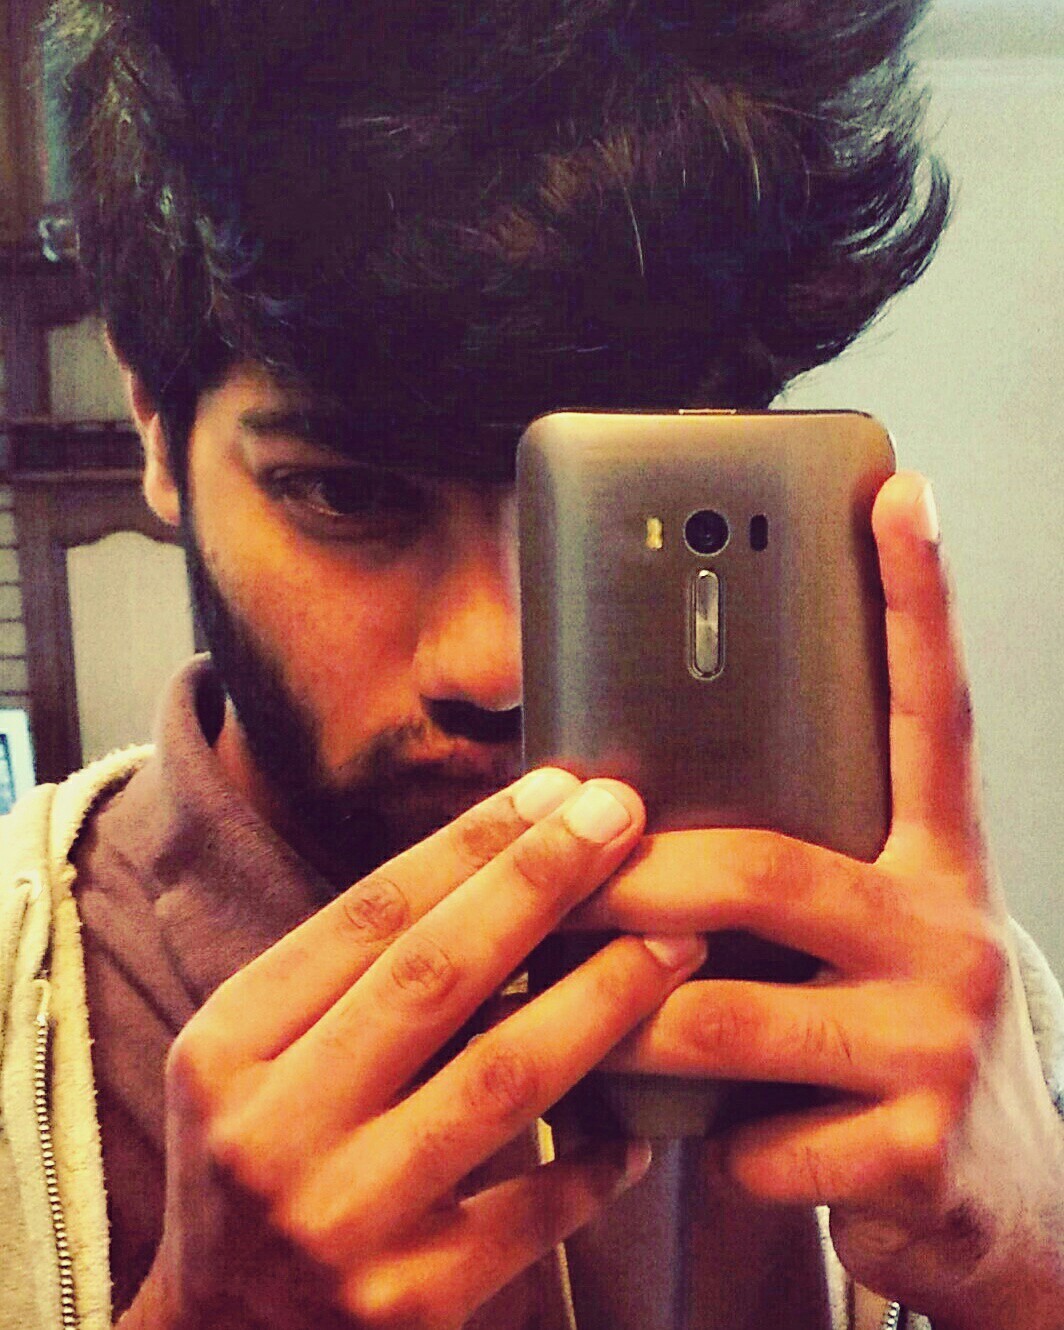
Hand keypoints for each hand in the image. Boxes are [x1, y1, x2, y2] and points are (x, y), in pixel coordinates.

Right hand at [122, 774, 704, 1329]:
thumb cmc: (255, 1168)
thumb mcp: (254, 1062)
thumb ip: (351, 982)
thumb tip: (500, 865)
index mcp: (228, 1047)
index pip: (368, 916)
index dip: (470, 845)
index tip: (553, 790)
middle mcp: (271, 1130)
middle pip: (435, 974)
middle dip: (542, 881)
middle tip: (623, 815)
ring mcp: (339, 1223)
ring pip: (501, 1078)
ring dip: (604, 995)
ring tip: (680, 940)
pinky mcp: (406, 1309)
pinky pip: (534, 1213)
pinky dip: (595, 1157)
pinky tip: (645, 1119)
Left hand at [574, 473, 1063, 1328]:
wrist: (1004, 1204)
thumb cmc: (891, 1039)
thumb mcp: (862, 941)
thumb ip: (786, 883)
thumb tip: (634, 822)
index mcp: (932, 864)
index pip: (927, 713)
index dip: (914, 601)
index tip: (896, 492)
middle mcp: (951, 932)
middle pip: (763, 869)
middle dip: (630, 883)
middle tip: (554, 881)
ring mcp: (941, 1042)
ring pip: (723, 1012)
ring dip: (623, 1023)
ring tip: (575, 1020)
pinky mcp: (918, 1150)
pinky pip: (747, 1136)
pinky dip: (701, 1141)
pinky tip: (719, 1145)